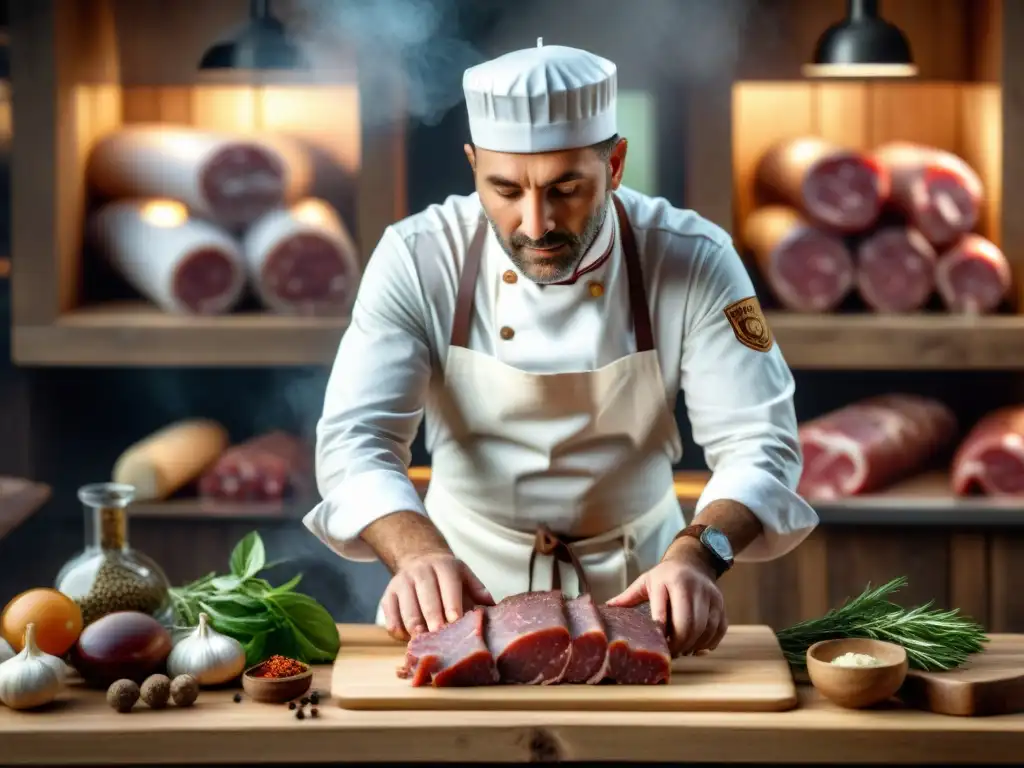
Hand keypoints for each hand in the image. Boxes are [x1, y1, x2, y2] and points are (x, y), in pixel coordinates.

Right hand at [382, 550, 493, 640]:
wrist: (418, 559)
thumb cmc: (446, 576)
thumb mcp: (464, 575)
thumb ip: (478, 590)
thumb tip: (492, 606)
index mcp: (444, 566)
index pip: (447, 585)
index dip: (451, 604)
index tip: (454, 621)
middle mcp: (420, 572)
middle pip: (426, 597)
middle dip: (432, 619)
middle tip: (439, 638)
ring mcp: (401, 583)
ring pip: (406, 608)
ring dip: (414, 627)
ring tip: (422, 643)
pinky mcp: (387, 596)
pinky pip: (391, 616)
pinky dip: (399, 630)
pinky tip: (408, 639)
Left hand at [606, 546, 726, 656]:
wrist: (693, 561)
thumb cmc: (665, 576)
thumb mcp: (645, 581)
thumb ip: (628, 596)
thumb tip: (607, 607)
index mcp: (669, 581)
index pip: (664, 614)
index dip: (661, 635)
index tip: (657, 647)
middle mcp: (691, 587)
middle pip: (688, 626)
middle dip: (679, 645)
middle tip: (671, 653)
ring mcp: (709, 595)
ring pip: (704, 631)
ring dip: (693, 646)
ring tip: (682, 650)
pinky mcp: (721, 604)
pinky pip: (718, 630)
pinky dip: (708, 643)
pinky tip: (696, 647)